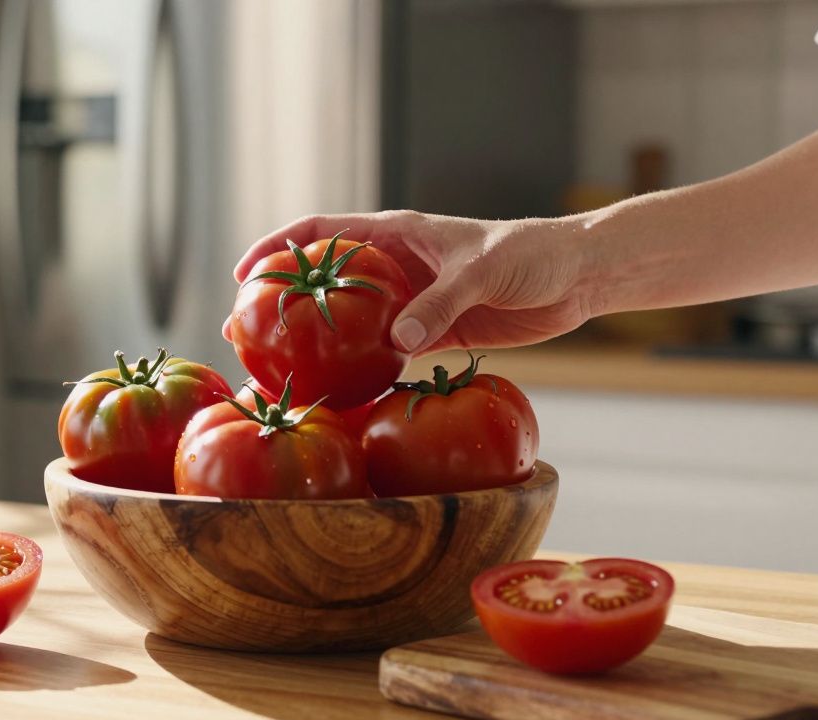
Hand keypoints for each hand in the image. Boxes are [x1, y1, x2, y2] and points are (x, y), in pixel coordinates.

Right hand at [225, 210, 596, 355]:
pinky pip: (381, 352)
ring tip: (275, 367)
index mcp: (395, 234)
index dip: (277, 248)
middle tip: (242, 331)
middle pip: (322, 281)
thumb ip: (439, 303)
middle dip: (280, 302)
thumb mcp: (482, 272)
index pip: (321, 232)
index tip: (245, 273)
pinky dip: (358, 368)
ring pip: (346, 321)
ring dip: (313, 342)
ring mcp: (407, 301)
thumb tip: (395, 341)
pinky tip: (337, 390)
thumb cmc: (531, 256)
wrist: (575, 278)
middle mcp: (393, 266)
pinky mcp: (429, 332)